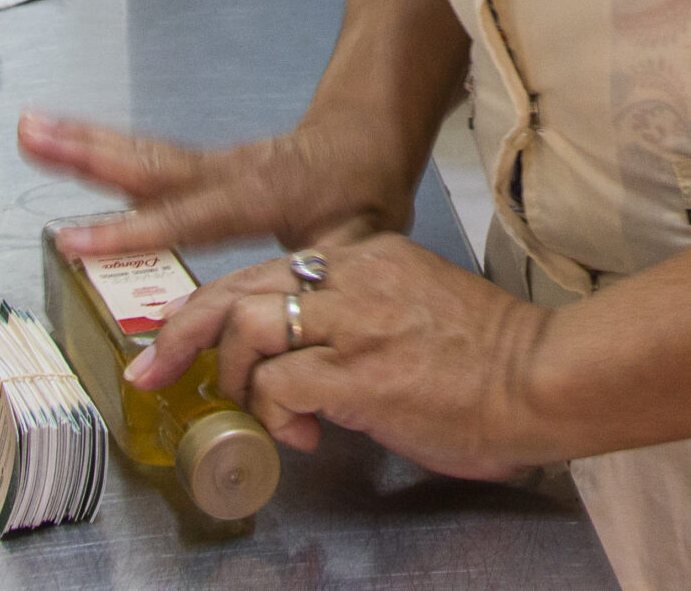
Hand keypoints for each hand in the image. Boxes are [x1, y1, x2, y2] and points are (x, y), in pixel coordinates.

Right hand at [18, 110, 424, 256]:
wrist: (367, 135)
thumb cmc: (365, 193)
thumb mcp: (359, 245)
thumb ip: (317, 291)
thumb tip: (285, 351)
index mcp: (260, 193)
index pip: (187, 218)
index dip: (131, 233)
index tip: (74, 241)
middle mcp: (226, 172)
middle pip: (149, 165)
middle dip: (86, 155)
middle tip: (32, 136)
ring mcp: (211, 163)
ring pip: (142, 155)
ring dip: (82, 142)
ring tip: (29, 128)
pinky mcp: (202, 163)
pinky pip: (148, 157)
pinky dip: (102, 146)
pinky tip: (63, 140)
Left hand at [131, 233, 558, 480]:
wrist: (539, 377)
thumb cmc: (486, 355)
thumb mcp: (411, 308)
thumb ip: (355, 317)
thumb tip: (305, 362)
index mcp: (365, 254)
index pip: (267, 268)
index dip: (215, 306)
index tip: (182, 336)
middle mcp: (351, 274)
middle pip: (237, 286)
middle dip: (181, 330)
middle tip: (152, 368)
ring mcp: (351, 321)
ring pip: (245, 325)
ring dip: (229, 377)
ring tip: (244, 410)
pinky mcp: (355, 372)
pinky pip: (276, 386)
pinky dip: (269, 415)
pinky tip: (296, 436)